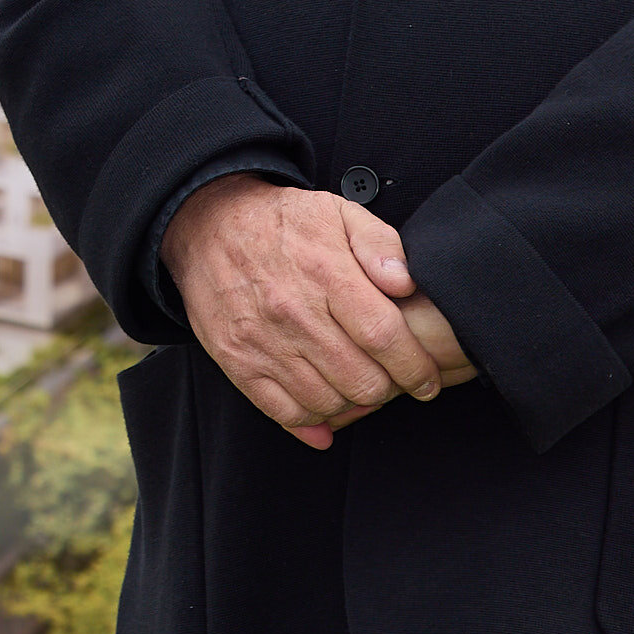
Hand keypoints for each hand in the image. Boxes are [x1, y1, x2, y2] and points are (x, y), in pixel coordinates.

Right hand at [163, 177, 459, 450]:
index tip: (427, 379)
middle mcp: (293, 312)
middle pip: (360, 379)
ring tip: (360, 388)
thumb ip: (380, 245)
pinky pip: (282, 411)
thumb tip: (407, 283)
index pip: (383, 336)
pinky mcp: (237, 361)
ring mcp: (262, 341)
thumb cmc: (281, 222)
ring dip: (352, 404)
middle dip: (389, 388)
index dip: (414, 367)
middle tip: (393, 381)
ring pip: (326, 402)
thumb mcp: (338, 212)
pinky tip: (327, 409)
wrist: (207, 225)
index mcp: (325, 273)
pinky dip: (312, 421)